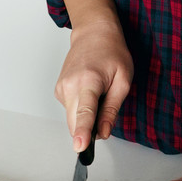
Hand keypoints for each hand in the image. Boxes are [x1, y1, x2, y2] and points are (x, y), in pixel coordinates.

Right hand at [55, 20, 132, 151]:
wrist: (94, 33)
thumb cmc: (111, 52)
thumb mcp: (123, 80)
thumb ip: (112, 108)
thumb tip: (104, 132)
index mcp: (89, 81)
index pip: (85, 112)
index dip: (83, 133)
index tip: (80, 147)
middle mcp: (70, 85)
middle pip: (75, 123)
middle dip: (90, 129)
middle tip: (106, 113)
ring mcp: (61, 88)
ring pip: (73, 119)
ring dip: (87, 117)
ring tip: (98, 93)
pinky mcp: (58, 90)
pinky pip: (71, 110)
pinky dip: (81, 108)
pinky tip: (89, 91)